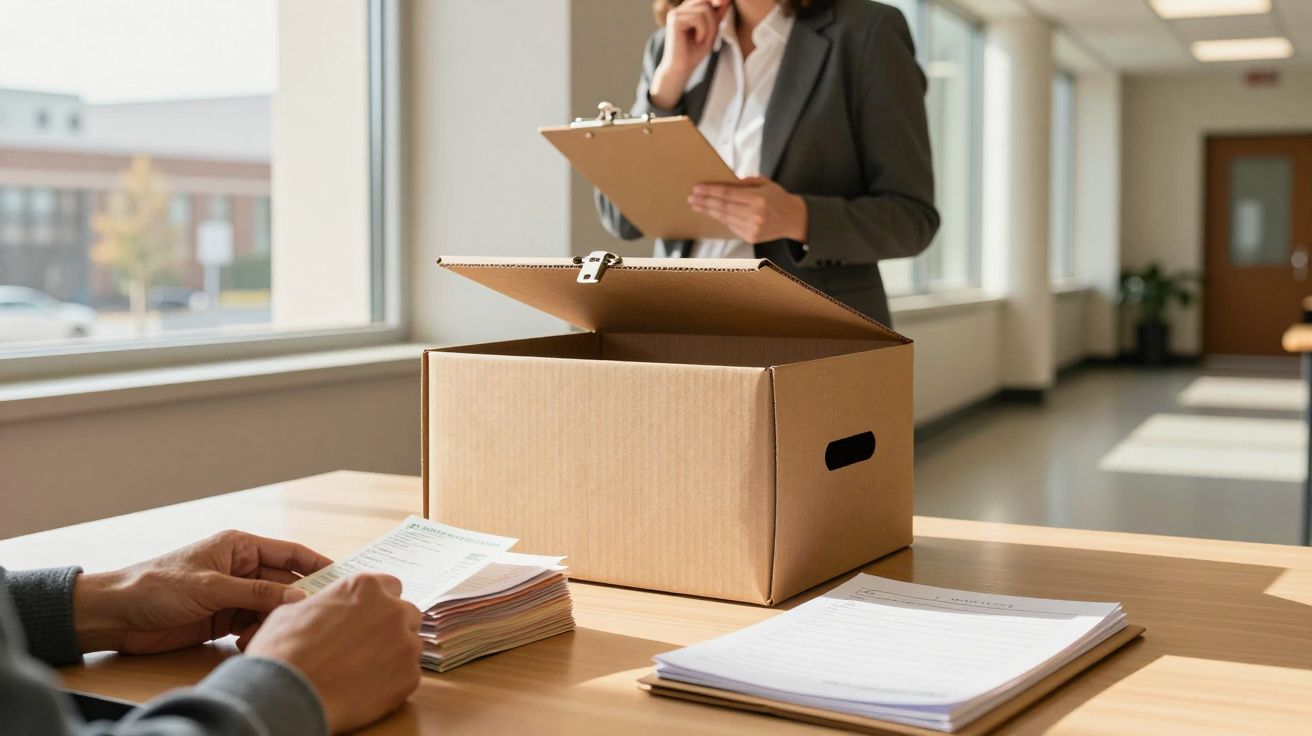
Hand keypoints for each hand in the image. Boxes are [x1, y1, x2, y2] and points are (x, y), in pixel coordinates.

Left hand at [72, 530, 331, 654]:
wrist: (115, 615)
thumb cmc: (156, 586)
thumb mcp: (211, 588)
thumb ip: (257, 594)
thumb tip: (299, 600)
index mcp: (239, 546)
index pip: (290, 554)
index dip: (317, 565)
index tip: (342, 579)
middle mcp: (240, 568)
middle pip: (283, 584)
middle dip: (296, 601)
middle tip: (315, 618)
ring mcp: (232, 594)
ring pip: (270, 608)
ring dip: (273, 622)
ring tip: (269, 634)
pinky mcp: (222, 619)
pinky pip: (253, 625)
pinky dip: (256, 635)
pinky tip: (248, 643)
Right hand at [246, 573, 422, 733]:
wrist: (287, 694)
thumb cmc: (283, 651)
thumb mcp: (293, 612)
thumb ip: (322, 606)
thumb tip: (319, 609)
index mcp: (365, 587)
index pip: (391, 586)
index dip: (379, 602)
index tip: (370, 615)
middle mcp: (392, 610)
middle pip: (407, 614)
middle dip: (392, 627)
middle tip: (369, 646)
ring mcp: (405, 643)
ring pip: (410, 645)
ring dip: (394, 654)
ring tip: (364, 671)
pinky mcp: (409, 676)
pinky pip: (408, 675)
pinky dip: (393, 682)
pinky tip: (368, 689)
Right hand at [650, 0, 730, 109]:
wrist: (681, 68)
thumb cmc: (695, 52)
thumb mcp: (711, 30)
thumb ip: (717, 14)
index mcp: (687, 10)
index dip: (716, 1)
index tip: (726, 3)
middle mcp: (680, 9)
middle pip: (705, 1)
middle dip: (713, 19)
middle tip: (709, 36)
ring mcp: (676, 13)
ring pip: (704, 9)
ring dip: (709, 27)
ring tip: (702, 39)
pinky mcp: (675, 20)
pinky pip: (698, 18)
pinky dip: (703, 30)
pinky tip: (697, 40)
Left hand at [688, 176, 809, 242]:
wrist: (794, 219)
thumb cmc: (777, 198)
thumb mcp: (764, 183)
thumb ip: (745, 183)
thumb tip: (723, 183)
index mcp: (758, 199)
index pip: (728, 195)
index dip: (711, 192)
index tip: (697, 189)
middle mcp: (755, 215)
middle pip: (723, 207)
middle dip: (705, 202)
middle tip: (691, 198)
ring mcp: (752, 228)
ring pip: (724, 218)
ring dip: (708, 211)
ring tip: (696, 205)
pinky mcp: (751, 237)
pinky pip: (731, 226)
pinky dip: (720, 219)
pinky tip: (711, 213)